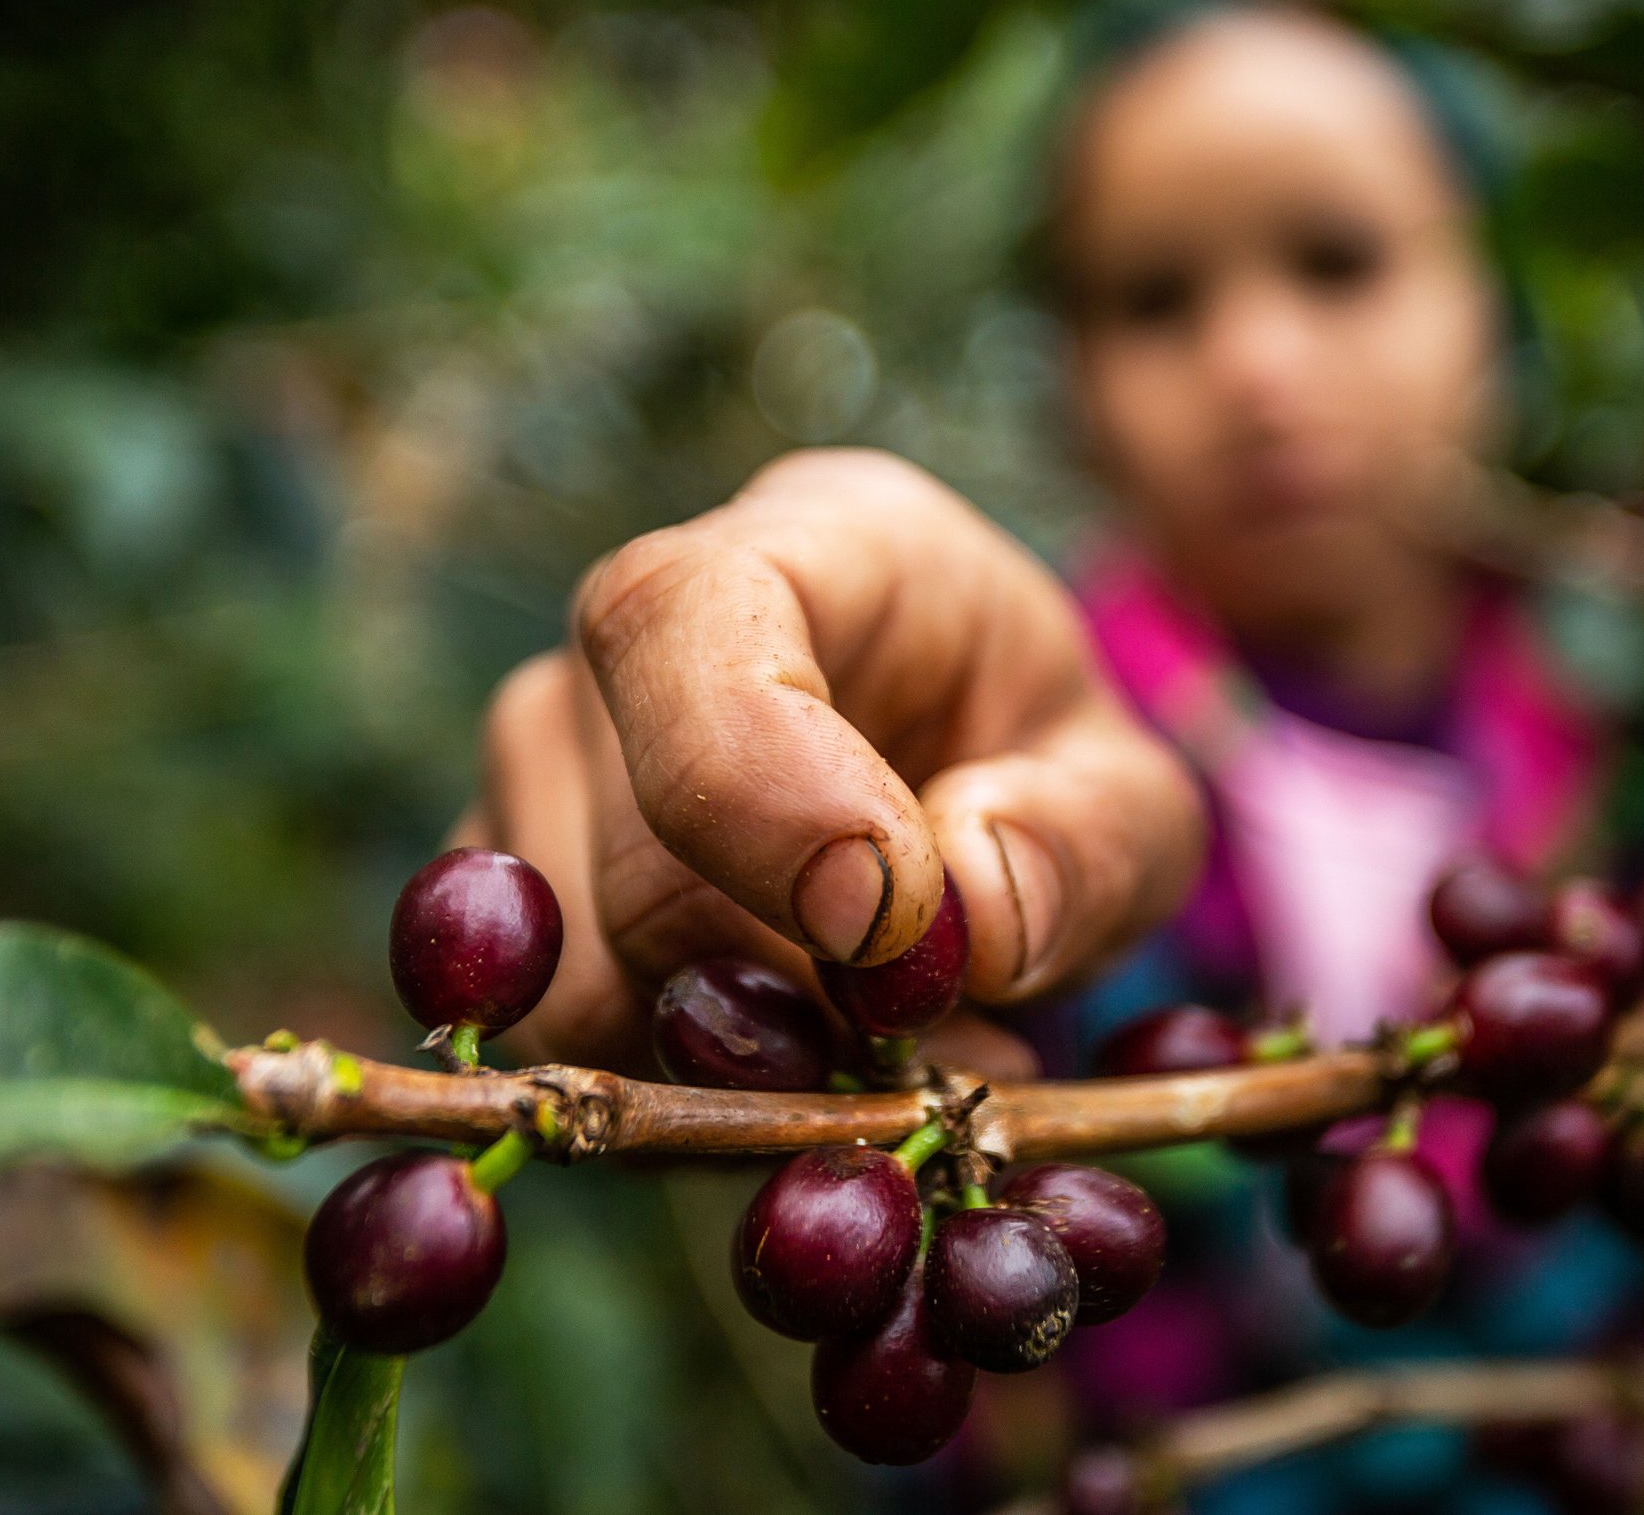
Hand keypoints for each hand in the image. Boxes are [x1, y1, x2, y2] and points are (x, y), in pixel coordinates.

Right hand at [463, 450, 1204, 1076]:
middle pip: (640, 871)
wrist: (962, 794)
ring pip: (582, 983)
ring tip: (889, 1058)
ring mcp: (542, 767)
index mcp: (799, 543)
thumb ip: (1088, 847)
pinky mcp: (514, 897)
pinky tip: (802, 1075)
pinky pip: (559, 1039)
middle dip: (802, 1004)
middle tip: (946, 1055)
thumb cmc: (1032, 769)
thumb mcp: (1129, 800)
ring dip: (749, 1067)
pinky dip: (688, 1100)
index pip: (678, 620)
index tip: (888, 926)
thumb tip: (970, 921)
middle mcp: (626, 645)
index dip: (759, 790)